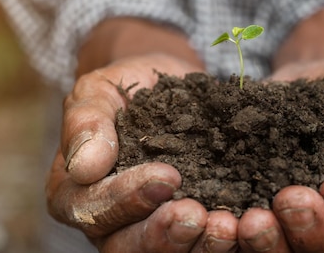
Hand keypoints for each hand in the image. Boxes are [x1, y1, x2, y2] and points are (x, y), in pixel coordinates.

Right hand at [47, 53, 232, 250]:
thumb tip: (84, 166)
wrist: (167, 86)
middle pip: (129, 247)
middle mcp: (111, 223)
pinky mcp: (190, 224)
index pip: (94, 209)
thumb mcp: (99, 92)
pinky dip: (224, 240)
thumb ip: (86, 122)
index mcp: (77, 195)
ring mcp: (151, 227)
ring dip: (199, 245)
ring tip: (226, 227)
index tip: (167, 176)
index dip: (129, 198)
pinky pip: (201, 242)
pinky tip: (246, 224)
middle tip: (197, 215)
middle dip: (165, 234)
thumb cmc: (126, 89)